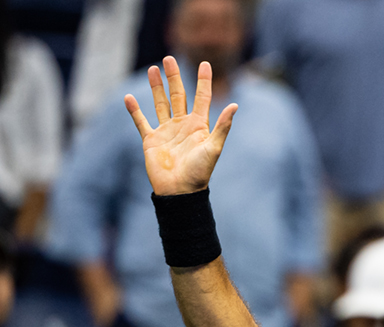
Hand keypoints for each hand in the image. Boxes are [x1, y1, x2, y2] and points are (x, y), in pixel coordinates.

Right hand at [125, 57, 236, 195]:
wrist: (180, 191)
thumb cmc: (199, 172)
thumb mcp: (213, 148)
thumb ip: (223, 126)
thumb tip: (235, 105)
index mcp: (199, 126)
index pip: (202, 98)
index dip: (204, 81)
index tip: (204, 63)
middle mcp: (182, 126)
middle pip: (178, 95)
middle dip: (174, 77)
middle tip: (168, 58)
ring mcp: (166, 132)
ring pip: (160, 104)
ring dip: (156, 87)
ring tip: (153, 69)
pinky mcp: (151, 140)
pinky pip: (141, 122)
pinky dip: (134, 111)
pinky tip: (128, 97)